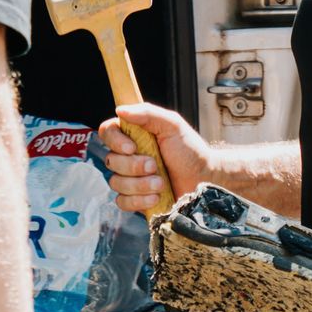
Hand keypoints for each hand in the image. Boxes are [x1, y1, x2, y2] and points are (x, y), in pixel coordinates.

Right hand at [98, 103, 219, 217]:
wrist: (204, 180)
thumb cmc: (190, 151)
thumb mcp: (172, 125)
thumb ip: (147, 114)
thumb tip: (120, 110)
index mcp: (133, 135)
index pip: (107, 132)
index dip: (114, 141)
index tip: (132, 147)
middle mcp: (128, 156)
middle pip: (110, 161)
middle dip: (133, 166)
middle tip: (155, 166)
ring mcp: (130, 178)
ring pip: (116, 183)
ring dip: (140, 184)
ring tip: (161, 183)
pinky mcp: (136, 199)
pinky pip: (122, 202)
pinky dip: (139, 201)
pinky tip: (156, 197)